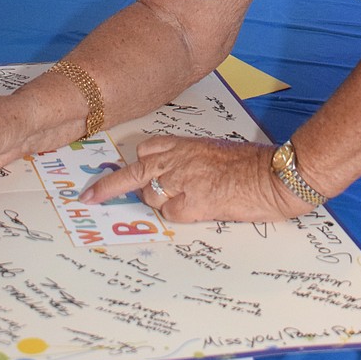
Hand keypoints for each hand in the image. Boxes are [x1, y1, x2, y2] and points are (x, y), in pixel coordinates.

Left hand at [80, 136, 311, 222]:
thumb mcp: (216, 151)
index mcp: (185, 144)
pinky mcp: (189, 205)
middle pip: (133, 172)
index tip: (123, 171)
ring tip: (187, 201)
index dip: (138, 162)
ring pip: (150, 196)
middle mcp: (177, 160)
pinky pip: (170, 214)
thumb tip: (184, 174)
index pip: (147, 149)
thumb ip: (193, 159)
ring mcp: (180, 182)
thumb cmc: (252, 163)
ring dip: (159, 202)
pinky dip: (179, 215)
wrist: (270, 176)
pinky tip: (199, 210)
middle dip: (108, 186)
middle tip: (89, 198)